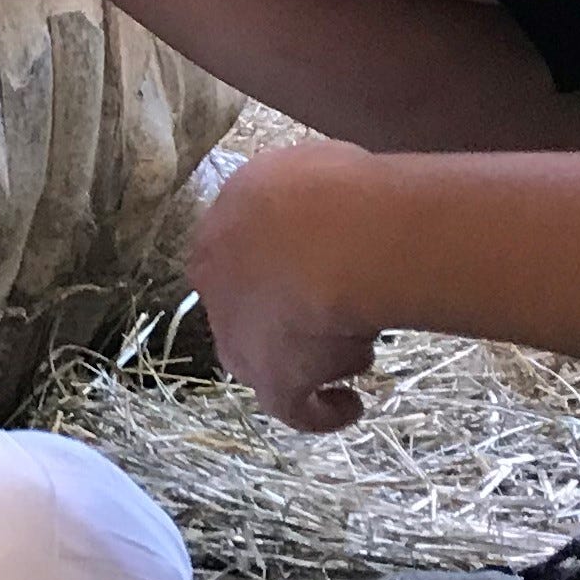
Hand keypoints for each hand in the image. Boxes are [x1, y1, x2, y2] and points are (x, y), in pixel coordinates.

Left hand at [188, 145, 387, 433]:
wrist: (324, 238)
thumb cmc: (325, 192)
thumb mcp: (307, 169)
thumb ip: (304, 191)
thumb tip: (327, 198)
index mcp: (220, 236)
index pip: (242, 260)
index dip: (284, 266)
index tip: (320, 267)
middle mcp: (219, 291)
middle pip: (256, 309)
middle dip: (295, 310)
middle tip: (341, 304)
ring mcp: (241, 343)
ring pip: (280, 353)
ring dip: (318, 351)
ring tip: (360, 340)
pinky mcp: (275, 385)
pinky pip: (300, 410)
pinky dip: (326, 411)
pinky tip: (350, 405)